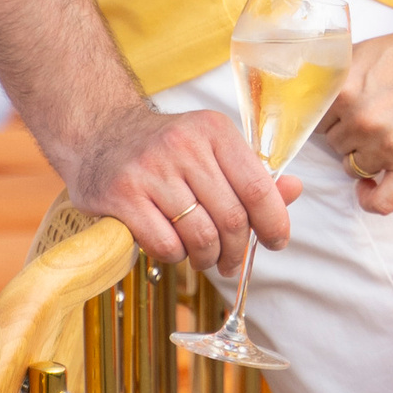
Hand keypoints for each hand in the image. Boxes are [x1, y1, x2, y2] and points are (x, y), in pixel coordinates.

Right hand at [58, 99, 298, 274]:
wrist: (98, 134)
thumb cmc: (164, 148)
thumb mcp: (210, 147)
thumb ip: (251, 172)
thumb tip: (294, 191)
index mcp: (213, 131)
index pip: (258, 187)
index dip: (274, 222)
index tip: (277, 242)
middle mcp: (183, 146)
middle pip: (232, 218)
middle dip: (238, 251)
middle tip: (233, 262)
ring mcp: (150, 171)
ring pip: (201, 236)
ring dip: (208, 258)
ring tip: (205, 258)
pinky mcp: (122, 196)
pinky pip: (165, 245)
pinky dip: (175, 256)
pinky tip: (173, 247)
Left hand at [318, 11, 392, 213]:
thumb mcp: (362, 52)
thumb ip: (335, 78)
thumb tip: (314, 95)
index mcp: (344, 90)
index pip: (319, 121)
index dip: (335, 118)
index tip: (346, 117)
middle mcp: (361, 119)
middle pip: (337, 144)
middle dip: (352, 134)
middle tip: (377, 119)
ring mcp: (387, 144)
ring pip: (354, 168)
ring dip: (366, 157)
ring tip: (387, 138)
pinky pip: (382, 201)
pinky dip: (371, 200)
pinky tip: (369, 189)